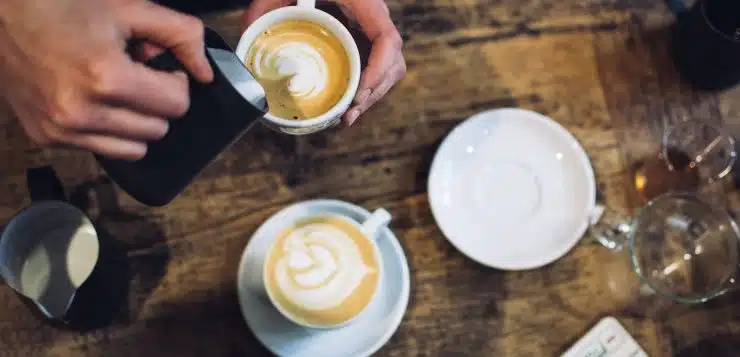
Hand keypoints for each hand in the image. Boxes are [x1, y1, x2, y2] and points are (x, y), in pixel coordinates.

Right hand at [0, 0, 212, 159]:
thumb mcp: (129, 7)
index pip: (176, 105)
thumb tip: (206, 73)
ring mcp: (62, 129)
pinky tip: (94, 100)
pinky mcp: (47, 138)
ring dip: (137, 122)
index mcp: (106, 77)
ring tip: (117, 90)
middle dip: (157, 103)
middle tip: (136, 75)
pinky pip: (103, 150)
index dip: (176, 83)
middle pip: (158, 129)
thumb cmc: (64, 5)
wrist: (1, 15)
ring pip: (135, 149)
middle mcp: (82, 111)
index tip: (160, 68)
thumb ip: (180, 34)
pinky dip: (109, 131)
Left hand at [242, 0, 405, 125]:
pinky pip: (374, 68)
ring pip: (388, 70)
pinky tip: (347, 104)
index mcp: (364, 3)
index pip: (387, 40)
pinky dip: (365, 88)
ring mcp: (370, 31)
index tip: (359, 93)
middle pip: (392, 63)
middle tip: (348, 114)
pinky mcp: (363, 41)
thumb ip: (262, 9)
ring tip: (347, 117)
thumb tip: (246, 40)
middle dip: (373, 93)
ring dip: (371, 96)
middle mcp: (373, 19)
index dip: (379, 70)